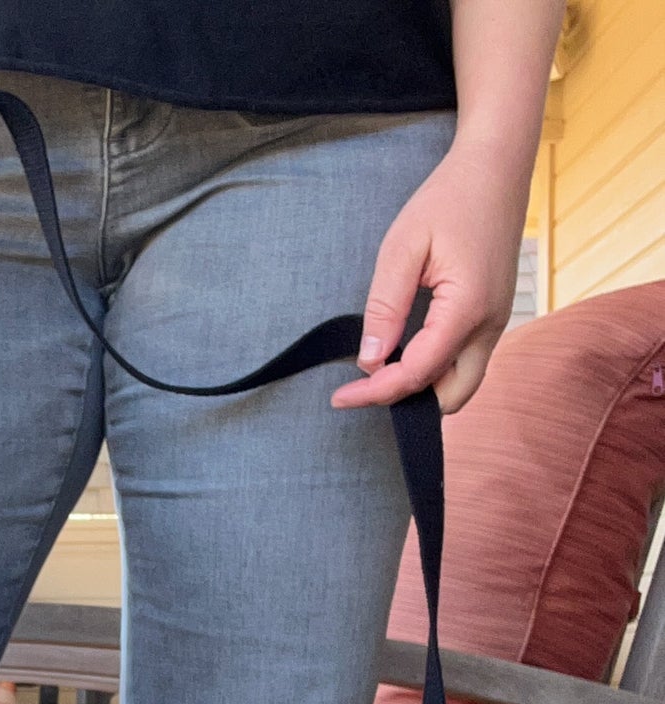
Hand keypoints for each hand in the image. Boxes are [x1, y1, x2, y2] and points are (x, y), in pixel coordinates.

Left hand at [330, 141, 530, 414]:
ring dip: (423, 389)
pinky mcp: (494, 314)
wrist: (496, 167)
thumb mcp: (403, 248)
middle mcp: (490, 324)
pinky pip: (467, 361)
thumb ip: (385, 307)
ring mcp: (497, 321)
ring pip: (463, 383)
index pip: (417, 373)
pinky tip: (403, 357)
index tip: (340, 397)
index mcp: (467, 309)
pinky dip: (436, 371)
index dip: (376, 392)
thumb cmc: (448, 199)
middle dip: (405, 401)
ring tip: (378, 376)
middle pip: (451, 396)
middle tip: (360, 390)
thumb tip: (370, 359)